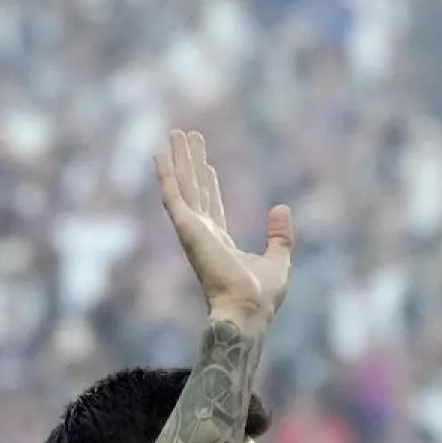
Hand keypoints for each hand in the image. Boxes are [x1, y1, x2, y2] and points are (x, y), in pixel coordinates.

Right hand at [155, 130, 293, 325]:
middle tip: (185, 137)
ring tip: (175, 133)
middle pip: (194, 189)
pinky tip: (160, 154)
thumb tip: (282, 208)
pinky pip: (173, 196)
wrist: (248, 309)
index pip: (212, 205)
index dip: (208, 183)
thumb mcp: (279, 259)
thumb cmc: (262, 296)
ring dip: (178, 160)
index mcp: (220, 242)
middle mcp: (203, 234)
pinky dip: (165, 175)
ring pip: (183, 186)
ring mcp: (193, 230)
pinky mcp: (187, 228)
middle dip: (190, 163)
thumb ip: (279, 235)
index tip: (206, 163)